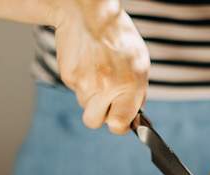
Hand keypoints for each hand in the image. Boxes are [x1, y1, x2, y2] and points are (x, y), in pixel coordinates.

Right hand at [53, 0, 148, 133]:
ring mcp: (85, 83)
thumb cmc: (119, 37)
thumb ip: (137, 93)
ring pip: (85, 105)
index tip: (119, 121)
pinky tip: (88, 64)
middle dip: (100, 114)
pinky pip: (75, 90)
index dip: (118, 126)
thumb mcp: (140, 64)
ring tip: (98, 73)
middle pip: (95, 121)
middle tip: (106, 99)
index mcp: (130, 85)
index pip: (118, 124)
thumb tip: (134, 116)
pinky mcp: (69, 76)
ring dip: (91, 96)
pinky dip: (81, 81)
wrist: (89, 14)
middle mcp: (107, 87)